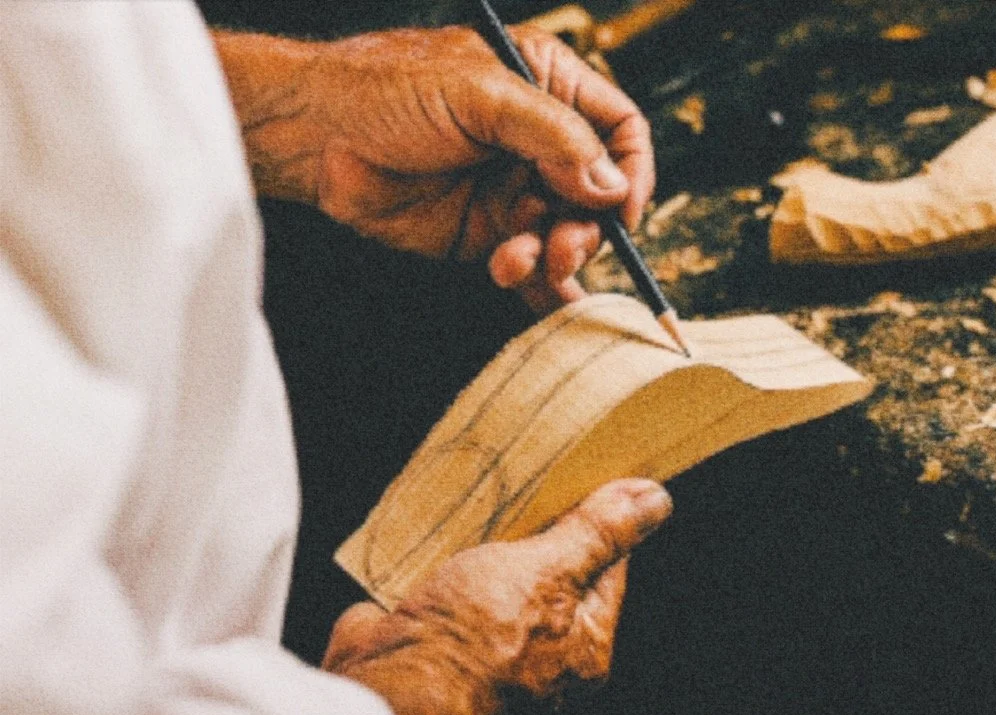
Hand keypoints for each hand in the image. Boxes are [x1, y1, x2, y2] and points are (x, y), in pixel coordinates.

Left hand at [214, 26, 655, 310]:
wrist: (315, 136)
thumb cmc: (383, 89)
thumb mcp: (478, 93)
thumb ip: (552, 136)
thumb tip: (610, 184)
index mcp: (546, 86)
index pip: (620, 130)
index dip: (631, 171)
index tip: (621, 207)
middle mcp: (537, 142)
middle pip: (600, 195)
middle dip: (586, 226)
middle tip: (561, 244)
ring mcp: (514, 189)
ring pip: (568, 235)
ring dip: (553, 256)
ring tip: (518, 260)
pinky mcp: (487, 232)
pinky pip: (532, 265)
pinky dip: (541, 287)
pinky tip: (542, 298)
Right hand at [321, 479, 671, 714]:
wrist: (388, 690)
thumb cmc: (473, 646)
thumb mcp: (549, 572)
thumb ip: (598, 536)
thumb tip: (654, 502)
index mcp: (583, 648)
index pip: (609, 570)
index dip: (602, 521)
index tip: (592, 477)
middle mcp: (540, 656)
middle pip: (551, 571)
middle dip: (538, 527)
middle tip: (531, 481)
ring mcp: (486, 648)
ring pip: (498, 577)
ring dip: (489, 540)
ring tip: (484, 499)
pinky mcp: (437, 635)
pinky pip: (451, 584)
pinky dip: (446, 556)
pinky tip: (442, 526)